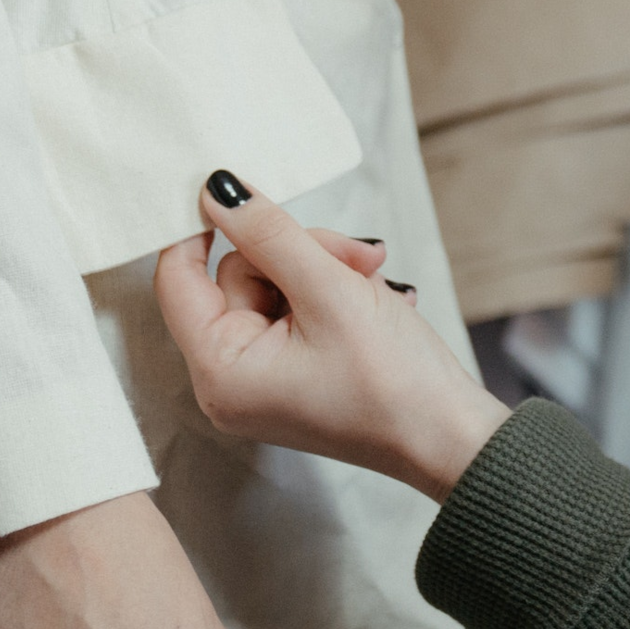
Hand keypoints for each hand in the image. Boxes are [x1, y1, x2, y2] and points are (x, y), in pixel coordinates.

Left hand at [156, 172, 513, 502]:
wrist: (452, 438)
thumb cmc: (394, 383)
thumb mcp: (331, 291)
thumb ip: (270, 234)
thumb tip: (217, 190)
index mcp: (221, 371)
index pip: (177, 278)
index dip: (204, 228)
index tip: (248, 195)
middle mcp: (230, 380)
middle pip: (238, 275)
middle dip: (300, 252)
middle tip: (360, 255)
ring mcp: (263, 378)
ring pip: (275, 284)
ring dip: (327, 268)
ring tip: (376, 280)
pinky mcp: (293, 372)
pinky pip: (297, 309)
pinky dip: (335, 292)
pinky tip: (376, 299)